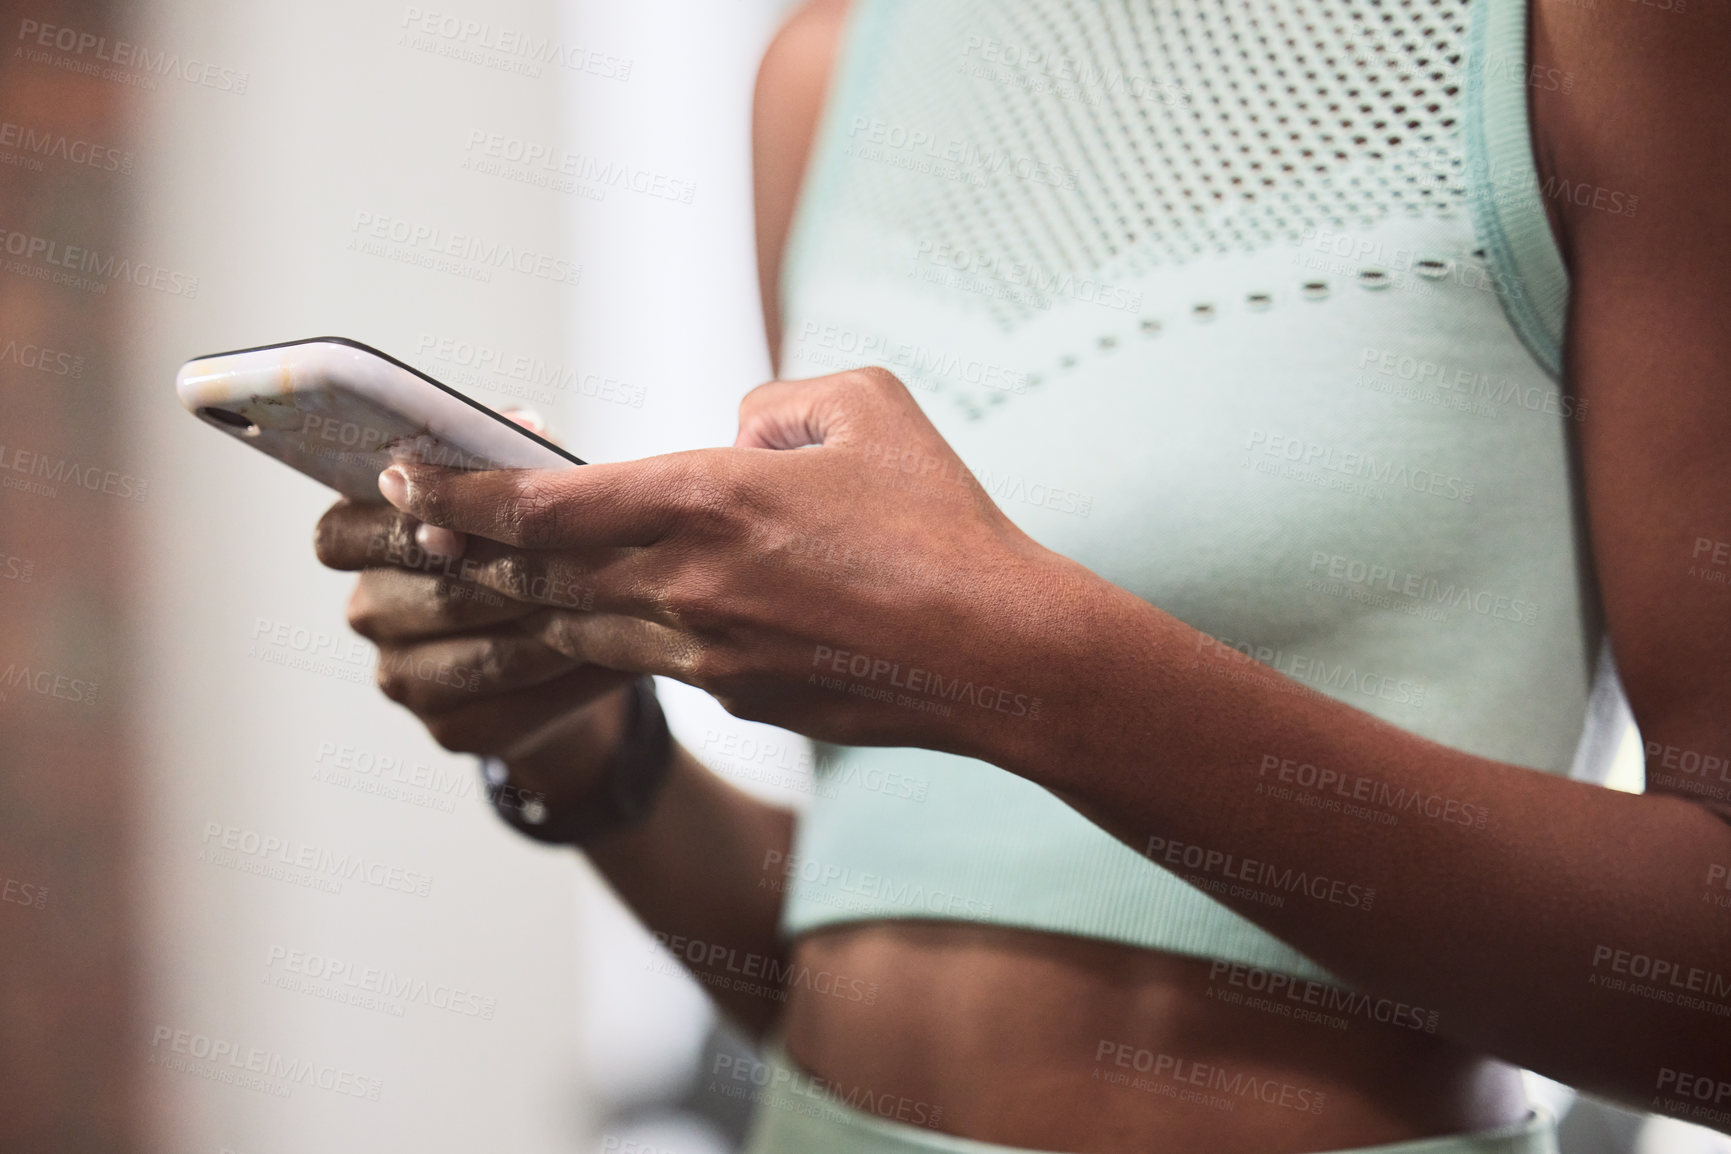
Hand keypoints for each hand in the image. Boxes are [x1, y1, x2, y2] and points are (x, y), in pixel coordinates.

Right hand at [313, 421, 639, 804]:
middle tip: (581, 563)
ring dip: (556, 629)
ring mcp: (403, 678)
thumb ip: (514, 452)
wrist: (568, 651)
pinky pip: (516, 704)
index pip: (339, 536)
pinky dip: (572, 677)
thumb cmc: (534, 544)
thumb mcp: (524, 487)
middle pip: (433, 597)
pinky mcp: (452, 730)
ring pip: (484, 654)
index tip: (454, 527)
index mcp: (361, 540)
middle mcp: (368, 611)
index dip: (396, 530)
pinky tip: (616, 655)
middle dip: (512, 578)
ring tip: (619, 606)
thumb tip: (522, 425)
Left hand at [372, 369, 1062, 755]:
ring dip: (529, 602)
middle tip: (417, 530)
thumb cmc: (940, 521)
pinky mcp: (738, 696)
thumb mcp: (865, 408)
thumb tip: (734, 437)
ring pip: (582, 628)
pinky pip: (654, 660)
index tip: (405, 481)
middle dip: (467, 552)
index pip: (543, 506)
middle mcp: (686, 585)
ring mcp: (706, 654)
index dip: (460, 495)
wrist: (995, 655)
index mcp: (706, 501)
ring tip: (491, 575)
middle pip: (538, 577)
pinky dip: (615, 635)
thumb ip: (776, 405)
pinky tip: (620, 616)